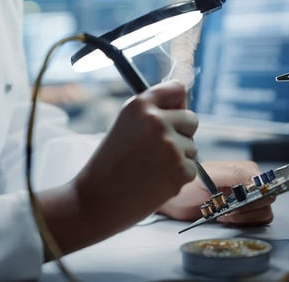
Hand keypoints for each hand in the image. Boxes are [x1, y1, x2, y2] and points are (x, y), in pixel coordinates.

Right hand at [74, 80, 198, 226]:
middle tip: (157, 150)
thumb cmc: (109, 165)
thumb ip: (151, 113)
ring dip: (178, 158)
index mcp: (139, 104)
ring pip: (192, 147)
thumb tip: (183, 106)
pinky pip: (191, 168)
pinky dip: (178, 178)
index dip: (177, 103)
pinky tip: (155, 182)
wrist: (96, 201)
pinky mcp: (180, 170)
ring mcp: (170, 145)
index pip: (177, 88)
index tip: (173, 113)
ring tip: (150, 169)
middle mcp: (156, 120)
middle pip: (191, 119)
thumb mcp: (125, 126)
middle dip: (181, 133)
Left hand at [157, 160, 274, 225]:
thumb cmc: (187, 186)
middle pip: (267, 198)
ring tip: (226, 215)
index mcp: (243, 170)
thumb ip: (234, 174)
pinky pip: (256, 221)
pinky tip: (227, 219)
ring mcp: (246, 200)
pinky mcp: (241, 214)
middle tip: (230, 209)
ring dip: (246, 217)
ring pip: (264, 211)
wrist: (175, 202)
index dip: (257, 194)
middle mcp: (247, 183)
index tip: (242, 201)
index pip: (264, 182)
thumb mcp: (208, 176)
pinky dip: (244, 223)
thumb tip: (256, 180)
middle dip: (249, 207)